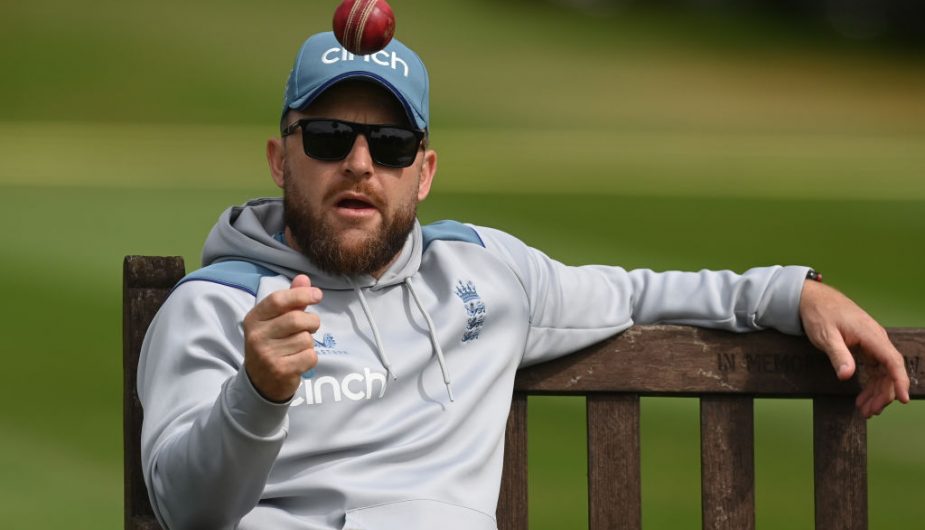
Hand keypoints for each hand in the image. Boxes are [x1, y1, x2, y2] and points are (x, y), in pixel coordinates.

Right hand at [242, 275, 322, 401]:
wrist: (261, 382)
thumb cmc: (272, 344)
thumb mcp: (275, 320)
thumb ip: (290, 300)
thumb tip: (304, 278)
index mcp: (254, 319)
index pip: (277, 300)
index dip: (300, 295)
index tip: (317, 295)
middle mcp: (256, 336)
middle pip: (296, 319)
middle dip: (311, 321)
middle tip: (311, 327)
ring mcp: (267, 355)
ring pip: (305, 339)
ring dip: (309, 342)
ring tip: (298, 347)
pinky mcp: (280, 371)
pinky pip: (310, 356)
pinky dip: (310, 358)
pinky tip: (299, 361)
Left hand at [799, 280, 909, 417]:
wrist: (813, 299)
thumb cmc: (820, 314)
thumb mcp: (825, 335)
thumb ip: (838, 355)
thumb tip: (847, 375)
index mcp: (871, 335)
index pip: (892, 361)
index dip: (900, 381)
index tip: (903, 399)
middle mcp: (876, 339)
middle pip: (889, 371)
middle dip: (883, 394)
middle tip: (869, 412)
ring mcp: (872, 343)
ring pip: (882, 373)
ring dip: (876, 392)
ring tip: (865, 410)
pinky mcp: (865, 347)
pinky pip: (874, 369)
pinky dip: (870, 384)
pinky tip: (863, 398)